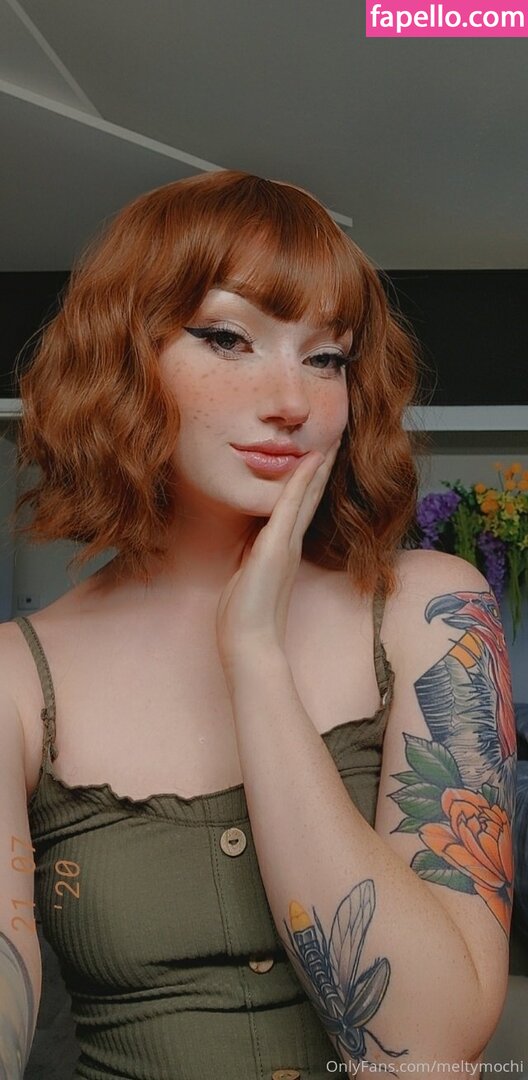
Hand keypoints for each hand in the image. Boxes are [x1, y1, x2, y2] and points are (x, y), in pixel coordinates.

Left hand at [216, 438, 340, 683]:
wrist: (249, 642)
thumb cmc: (244, 617)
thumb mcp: (247, 577)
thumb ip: (253, 557)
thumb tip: (250, 544)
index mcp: (282, 550)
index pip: (299, 509)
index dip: (309, 483)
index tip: (316, 458)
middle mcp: (289, 544)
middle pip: (310, 498)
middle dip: (320, 469)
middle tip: (333, 440)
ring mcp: (285, 544)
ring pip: (306, 497)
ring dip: (317, 468)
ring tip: (329, 441)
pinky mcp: (276, 547)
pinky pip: (290, 506)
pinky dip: (300, 482)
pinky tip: (310, 461)